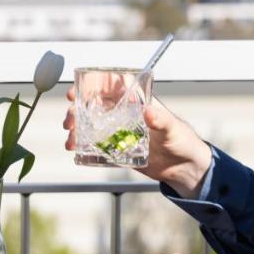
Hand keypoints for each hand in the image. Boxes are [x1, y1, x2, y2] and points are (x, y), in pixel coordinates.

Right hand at [64, 90, 211, 196]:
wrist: (183, 167)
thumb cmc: (182, 140)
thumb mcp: (172, 128)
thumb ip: (161, 120)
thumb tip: (148, 111)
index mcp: (136, 102)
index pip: (110, 86)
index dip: (90, 85)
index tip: (76, 91)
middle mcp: (124, 114)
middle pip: (94, 105)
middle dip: (77, 110)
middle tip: (69, 120)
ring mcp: (119, 131)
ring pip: (91, 125)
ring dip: (77, 130)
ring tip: (71, 141)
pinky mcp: (118, 148)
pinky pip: (96, 145)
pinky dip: (83, 146)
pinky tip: (75, 151)